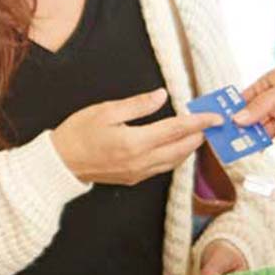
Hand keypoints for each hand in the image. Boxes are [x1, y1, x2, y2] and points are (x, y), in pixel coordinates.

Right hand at [52, 88, 218, 185]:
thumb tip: (161, 96)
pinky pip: (162, 168)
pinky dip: (175, 157)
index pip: (176, 130)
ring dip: (188, 148)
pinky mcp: (133, 178)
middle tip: (210, 123)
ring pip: (174, 162)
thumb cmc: (78, 133)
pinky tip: (176, 148)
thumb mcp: (106, 111)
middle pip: (181, 149)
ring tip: (198, 134)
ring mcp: (138, 173)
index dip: (198, 122)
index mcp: (135, 142)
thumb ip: (137, 104)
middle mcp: (141, 161)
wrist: (60, 163)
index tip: (215, 116)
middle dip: (199, 136)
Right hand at [233, 62, 274, 147]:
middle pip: (253, 117)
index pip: (245, 98)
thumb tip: (238, 119)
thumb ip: (261, 106)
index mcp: (270, 84)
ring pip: (266, 131)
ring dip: (263, 136)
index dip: (234, 109)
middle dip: (246, 127)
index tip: (222, 121)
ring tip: (259, 141)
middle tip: (236, 138)